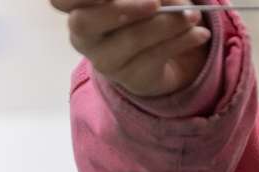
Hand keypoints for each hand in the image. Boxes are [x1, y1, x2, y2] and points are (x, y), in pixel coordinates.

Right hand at [51, 0, 212, 97]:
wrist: (151, 52)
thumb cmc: (140, 8)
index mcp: (78, 6)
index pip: (60, 0)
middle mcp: (83, 34)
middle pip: (86, 22)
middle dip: (122, 9)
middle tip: (155, 2)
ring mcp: (103, 59)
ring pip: (128, 41)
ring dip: (166, 24)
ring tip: (193, 15)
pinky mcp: (128, 77)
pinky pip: (154, 58)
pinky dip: (181, 42)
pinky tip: (199, 33)